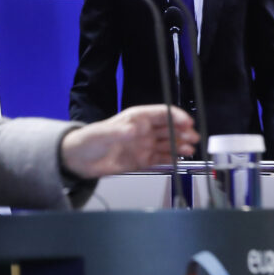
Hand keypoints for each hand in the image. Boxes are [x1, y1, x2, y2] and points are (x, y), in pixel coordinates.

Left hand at [60, 105, 197, 179]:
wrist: (79, 161)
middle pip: (168, 128)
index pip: (161, 113)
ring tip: (190, 150)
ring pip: (167, 143)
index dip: (176, 116)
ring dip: (179, 145)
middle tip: (193, 138)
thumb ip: (119, 132)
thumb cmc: (88, 140)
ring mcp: (143, 145)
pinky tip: (179, 160)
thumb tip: (134, 129)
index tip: (187, 122)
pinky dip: (170, 159)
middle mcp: (142, 130)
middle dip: (182, 131)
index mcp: (135, 118)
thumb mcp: (103, 134)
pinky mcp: (141, 160)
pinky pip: (160, 158)